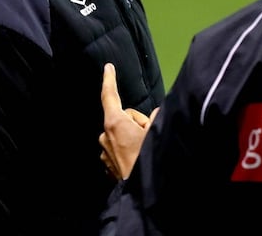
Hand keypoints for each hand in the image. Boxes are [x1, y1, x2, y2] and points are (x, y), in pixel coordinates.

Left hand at [100, 63, 158, 179]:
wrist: (144, 195)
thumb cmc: (148, 160)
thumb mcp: (157, 132)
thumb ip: (154, 118)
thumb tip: (153, 117)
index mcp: (114, 123)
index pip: (109, 95)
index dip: (109, 79)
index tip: (108, 67)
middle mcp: (105, 136)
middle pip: (124, 117)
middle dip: (138, 122)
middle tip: (151, 134)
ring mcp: (105, 152)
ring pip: (123, 134)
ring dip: (134, 137)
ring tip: (147, 150)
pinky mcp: (107, 166)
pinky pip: (120, 149)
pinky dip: (130, 150)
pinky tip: (140, 160)